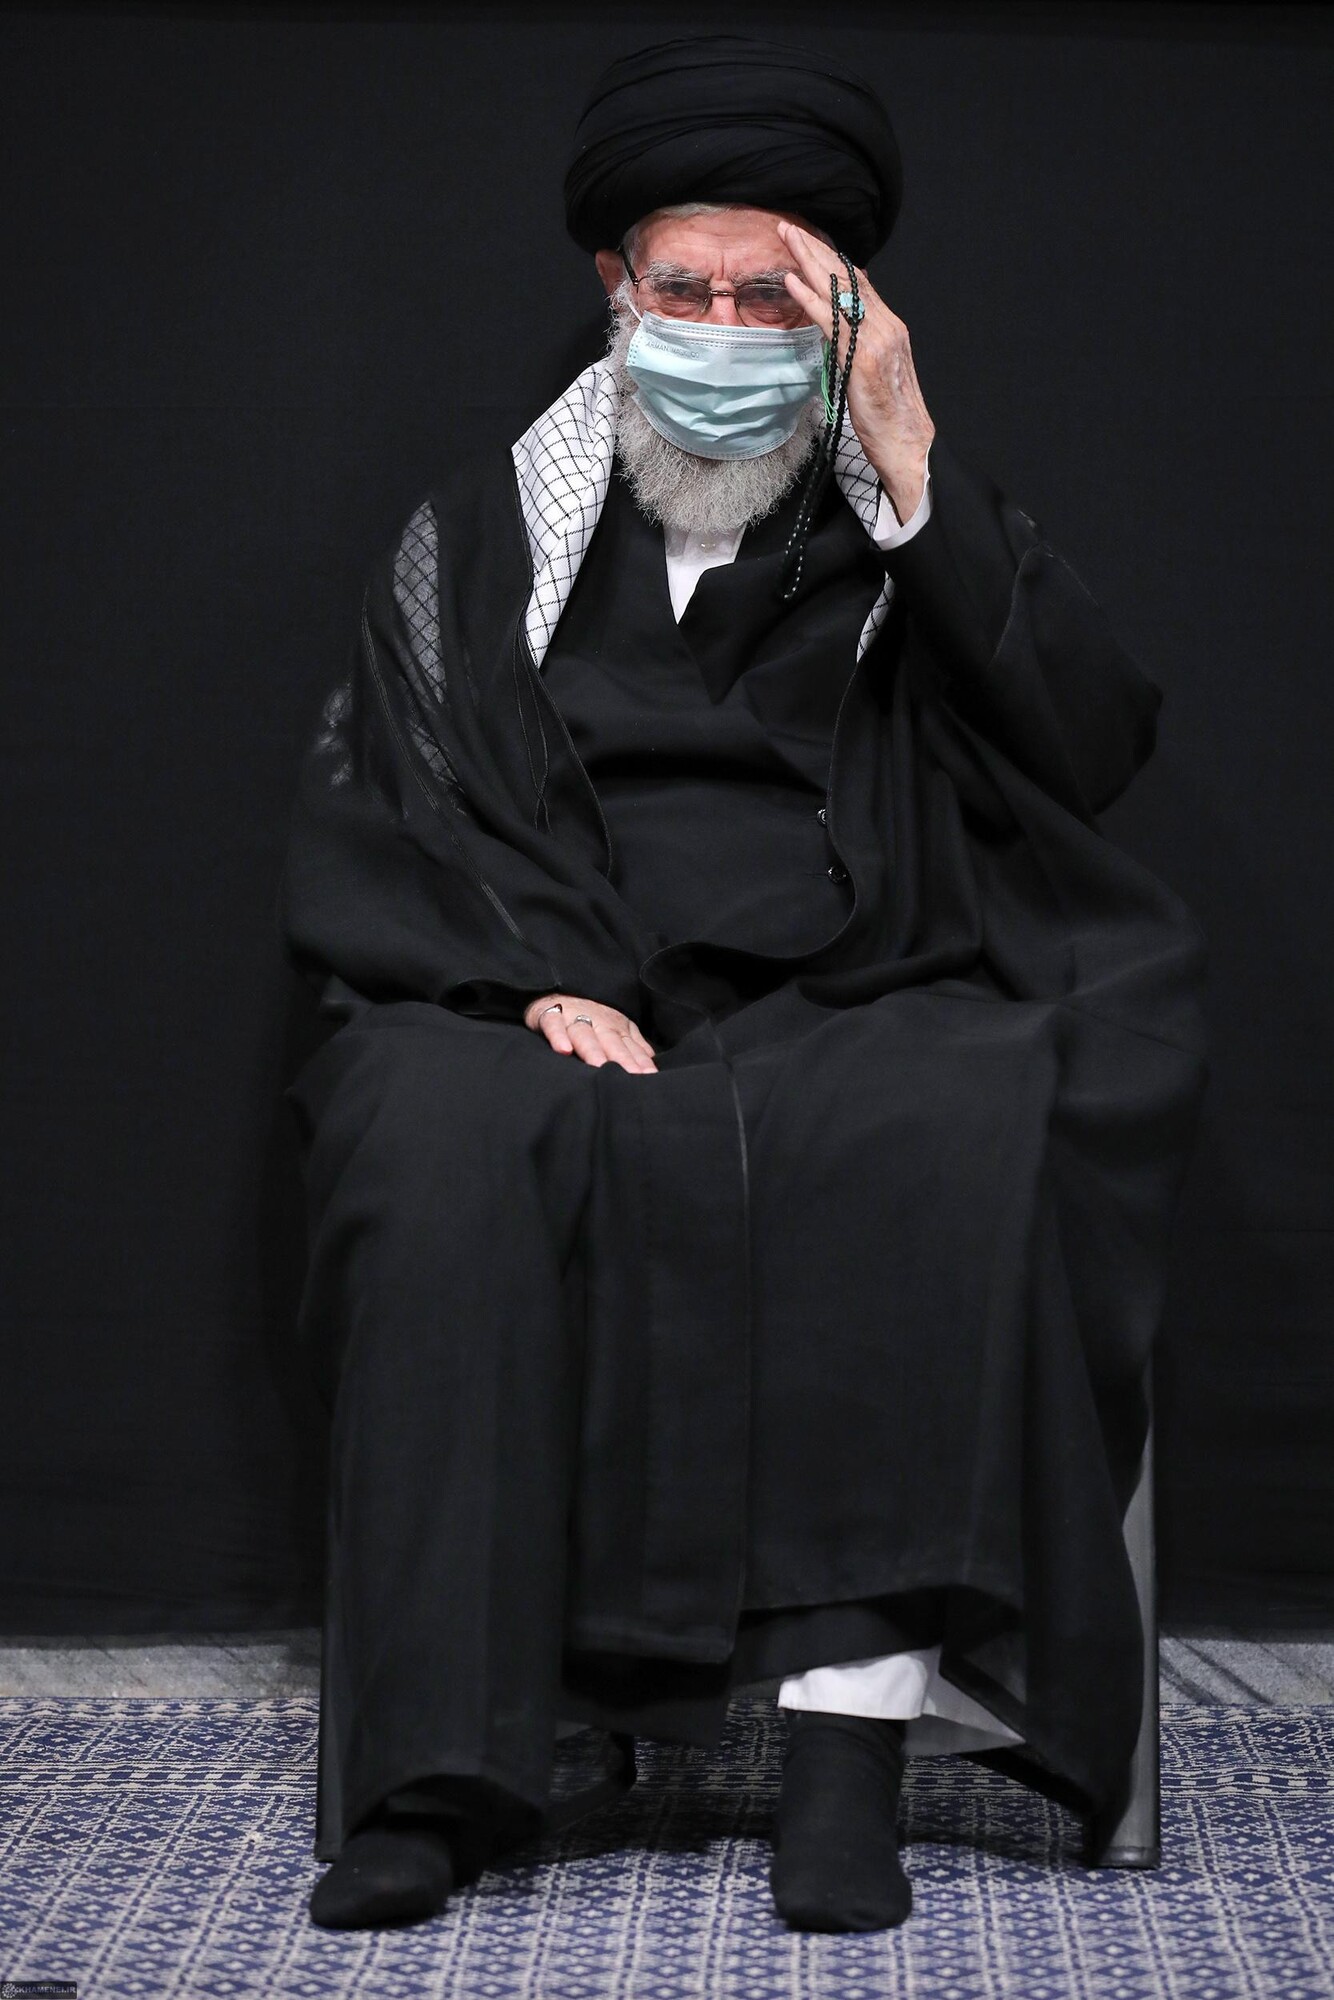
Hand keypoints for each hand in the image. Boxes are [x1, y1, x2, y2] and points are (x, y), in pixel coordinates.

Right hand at [523, 993, 658, 1072]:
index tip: (650, 1076)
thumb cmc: (588, 1014)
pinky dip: (558, 1036)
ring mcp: (572, 1017)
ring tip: (600, 1066)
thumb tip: (651, 1059)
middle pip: (610, 1041)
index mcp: (614, 1026)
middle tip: (632, 1075)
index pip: (629, 1046)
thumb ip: (633, 1043)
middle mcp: (596, 1021)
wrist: (553, 989)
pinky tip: (564, 1050)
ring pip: (584, 1034)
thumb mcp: (615, 1025)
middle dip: (622, 1058)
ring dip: (592, 1050)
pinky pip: (553, 1025)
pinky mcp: (549, 1015)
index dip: (640, 1061)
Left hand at [776, 219, 934, 523]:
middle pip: (849, 277)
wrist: (908, 448)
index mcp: (890, 328)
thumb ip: (855, 350)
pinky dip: (810, 298)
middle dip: (817, 250)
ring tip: (786, 239)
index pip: (859, 284)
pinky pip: (832, 321)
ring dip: (810, 262)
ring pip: (840, 291)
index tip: (809, 242)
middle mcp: (887, 326)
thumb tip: (832, 337)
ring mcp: (877, 340)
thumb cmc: (887, 420)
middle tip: (789, 228)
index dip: (832, 260)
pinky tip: (792, 281)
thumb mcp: (870, 376)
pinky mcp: (862, 359)